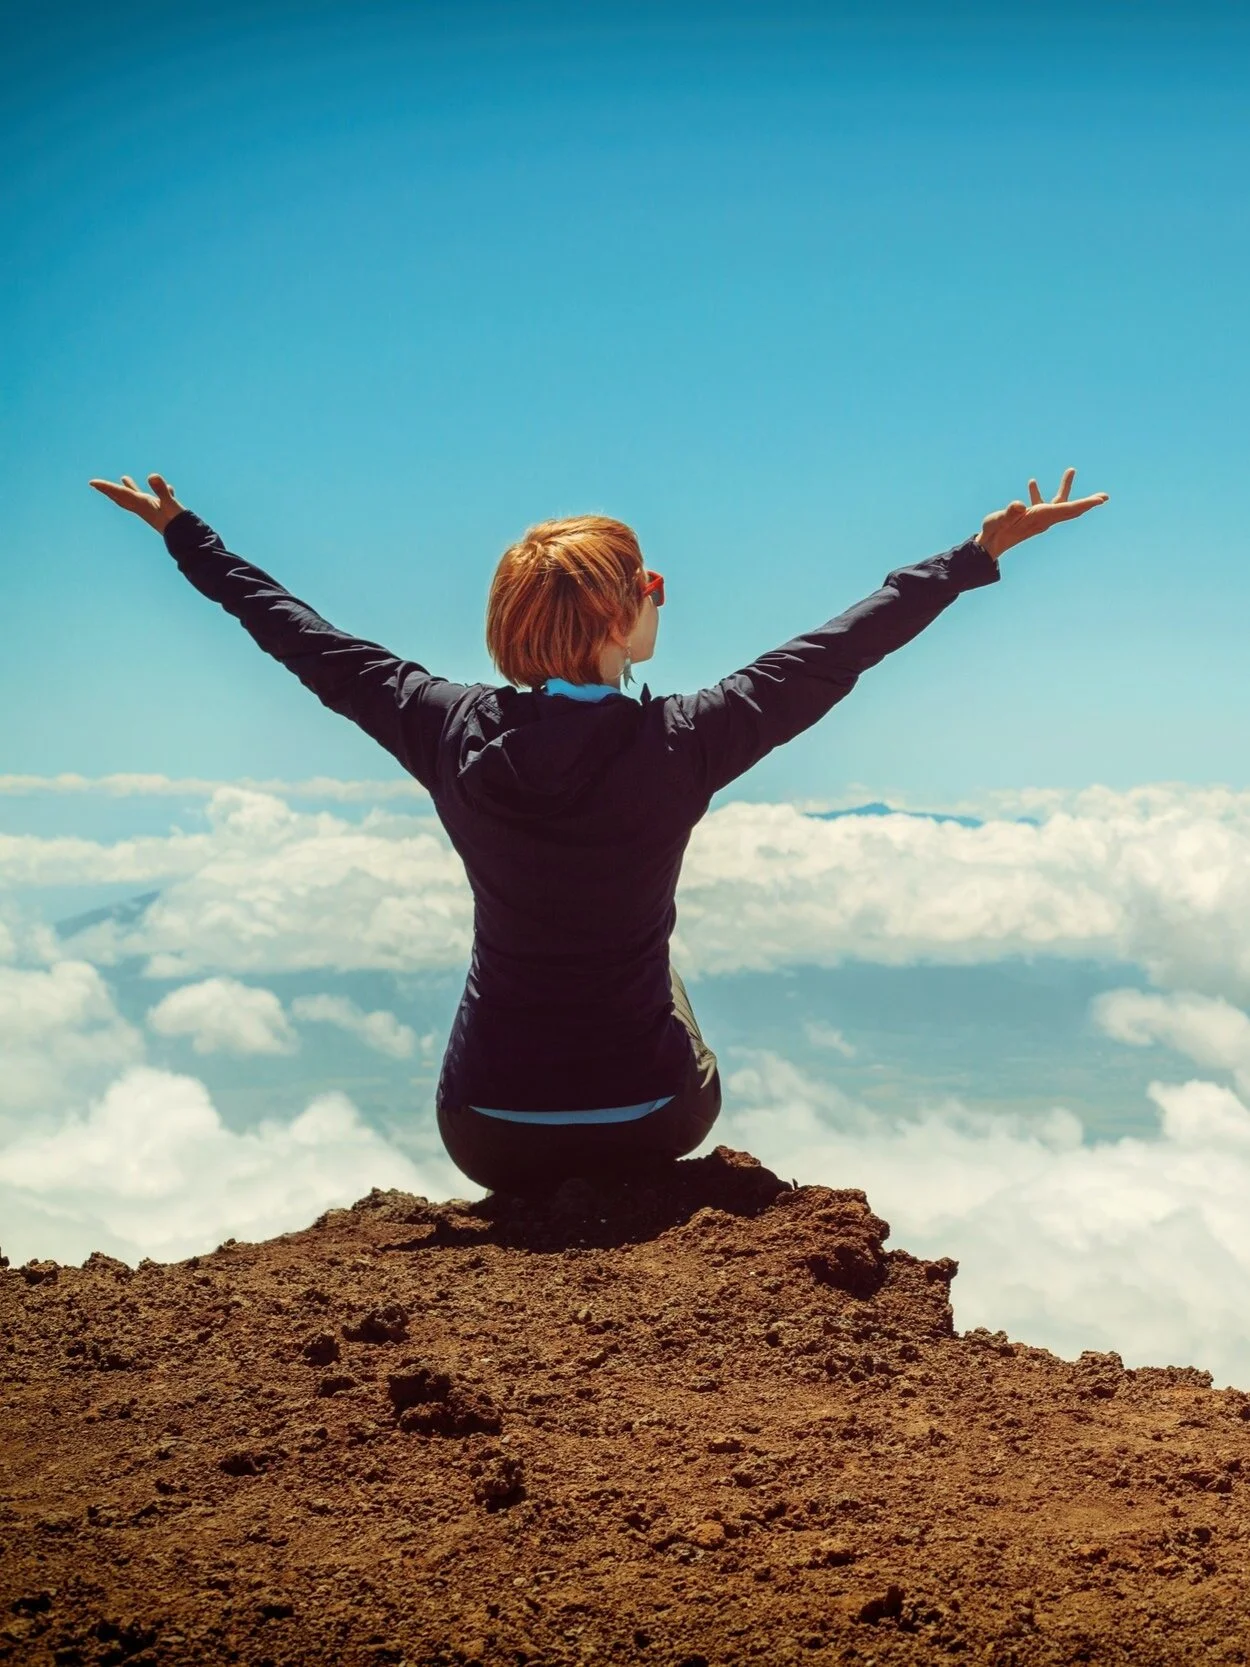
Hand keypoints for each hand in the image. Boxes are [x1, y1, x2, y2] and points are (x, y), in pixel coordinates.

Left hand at [88, 471, 185, 532]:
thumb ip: (161, 490)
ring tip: (125, 479)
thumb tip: (152, 476)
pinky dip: (156, 492)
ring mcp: (154, 512)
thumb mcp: (170, 504)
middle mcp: (145, 509)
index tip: (91, 483)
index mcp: (142, 505)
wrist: (188, 542)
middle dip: (111, 490)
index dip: (106, 487)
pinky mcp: (164, 514)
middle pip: (123, 498)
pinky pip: (155, 500)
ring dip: (129, 489)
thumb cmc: (178, 524)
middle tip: (97, 485)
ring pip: (137, 499)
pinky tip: (167, 487)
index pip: (120, 494)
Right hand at [977, 468, 1108, 559]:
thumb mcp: (998, 520)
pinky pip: (1042, 503)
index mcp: (1039, 518)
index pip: (1066, 509)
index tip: (1100, 500)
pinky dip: (1040, 493)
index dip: (1084, 504)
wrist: (988, 545)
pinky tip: (1032, 482)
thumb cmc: (993, 532)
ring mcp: (1038, 519)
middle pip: (1070, 509)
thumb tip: (1019, 505)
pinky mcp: (1030, 518)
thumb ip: (1009, 513)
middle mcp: (1043, 519)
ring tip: (1071, 470)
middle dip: (1087, 503)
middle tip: (1104, 497)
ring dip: (1065, 487)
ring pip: (1058, 503)